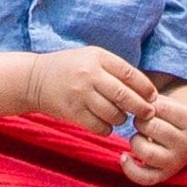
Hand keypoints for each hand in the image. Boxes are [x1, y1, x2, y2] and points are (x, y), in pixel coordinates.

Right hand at [24, 44, 160, 138]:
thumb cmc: (69, 69)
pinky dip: (107, 129)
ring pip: (114, 113)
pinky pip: (99, 126)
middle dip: (141, 108)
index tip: (153, 97)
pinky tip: (105, 125)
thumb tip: (146, 89)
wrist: (33, 80)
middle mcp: (89, 74)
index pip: (130, 75)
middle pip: (125, 96)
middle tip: (149, 114)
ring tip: (120, 117)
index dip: (146, 88)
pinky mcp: (72, 111)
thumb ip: (115, 69)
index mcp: (98, 57)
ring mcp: (80, 94)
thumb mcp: (91, 58)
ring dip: (121, 119)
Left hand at [119, 78, 186, 186]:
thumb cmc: (172, 121)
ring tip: (139, 138)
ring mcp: (176, 162)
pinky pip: (143, 177)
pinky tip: (124, 157)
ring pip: (145, 152)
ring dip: (135, 142)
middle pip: (151, 127)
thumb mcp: (171, 105)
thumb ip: (152, 100)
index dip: (146, 106)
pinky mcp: (163, 176)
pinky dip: (129, 168)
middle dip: (139, 122)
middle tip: (142, 124)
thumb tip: (128, 101)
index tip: (149, 110)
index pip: (159, 107)